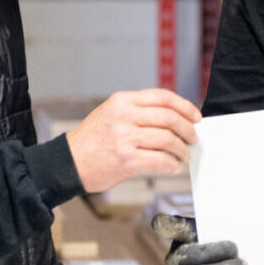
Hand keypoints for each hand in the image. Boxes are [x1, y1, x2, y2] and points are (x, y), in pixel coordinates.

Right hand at [65, 90, 200, 193]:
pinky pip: (159, 160)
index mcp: (122, 101)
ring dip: (181, 150)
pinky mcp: (125, 160)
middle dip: (187, 130)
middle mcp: (124, 116)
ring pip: (167, 140)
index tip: (195, 117)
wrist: (67, 162)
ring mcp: (124, 137)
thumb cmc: (92, 141)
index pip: (163, 97)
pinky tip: (173, 167)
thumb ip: (138, 111)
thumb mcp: (111, 113)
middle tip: (192, 139)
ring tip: (183, 156)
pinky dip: (171, 165)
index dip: (185, 106)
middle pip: (169, 118)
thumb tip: (173, 118)